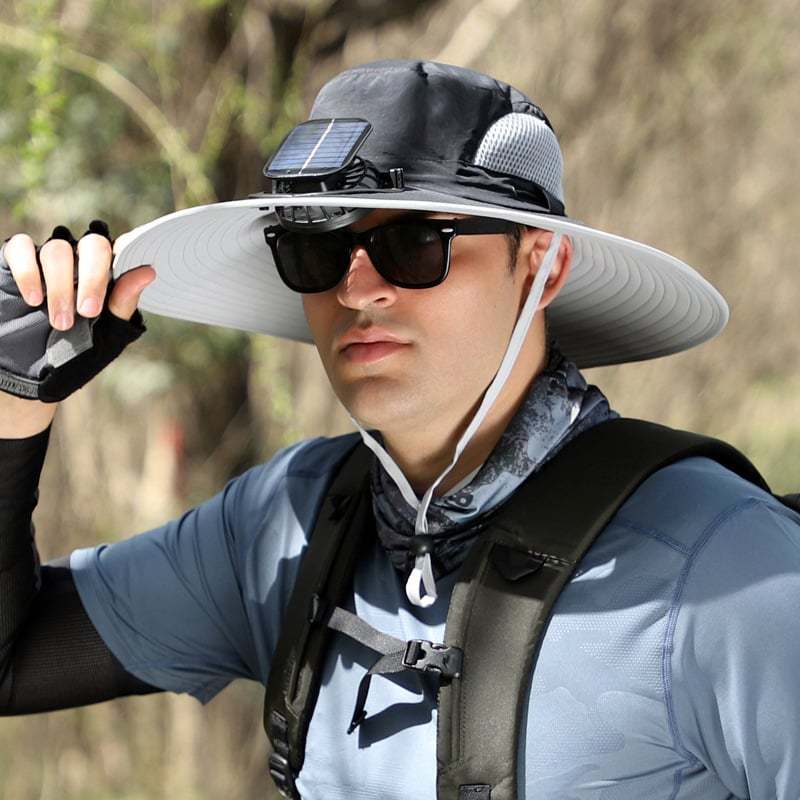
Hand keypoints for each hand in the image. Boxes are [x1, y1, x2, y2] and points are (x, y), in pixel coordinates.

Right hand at [0, 221, 154, 430]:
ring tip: (61, 323)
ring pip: (58, 249)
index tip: (121, 274)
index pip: (122, 249)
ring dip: (60, 287)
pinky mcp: (15, 261)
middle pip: (93, 245)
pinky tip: (33, 299)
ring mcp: (48, 259)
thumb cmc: (77, 353)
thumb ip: (123, 302)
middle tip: (88, 313)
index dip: (126, 253)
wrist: (33, 373)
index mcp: (109, 274)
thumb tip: (148, 271)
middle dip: (92, 279)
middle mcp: (81, 260)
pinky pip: (21, 247)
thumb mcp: (107, 334)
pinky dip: (27, 271)